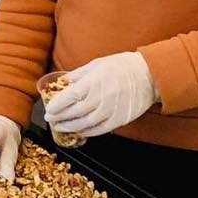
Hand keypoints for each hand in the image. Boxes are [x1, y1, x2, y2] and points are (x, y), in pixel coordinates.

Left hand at [44, 51, 158, 137]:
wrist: (149, 75)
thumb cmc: (122, 66)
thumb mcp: (96, 64)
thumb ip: (78, 75)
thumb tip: (63, 82)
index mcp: (93, 82)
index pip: (69, 97)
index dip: (57, 105)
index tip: (48, 109)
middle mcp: (101, 98)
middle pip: (75, 112)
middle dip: (59, 118)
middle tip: (50, 119)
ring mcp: (111, 111)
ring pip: (85, 124)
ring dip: (70, 127)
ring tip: (60, 127)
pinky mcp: (119, 120)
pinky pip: (100, 130)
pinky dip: (87, 132)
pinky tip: (79, 131)